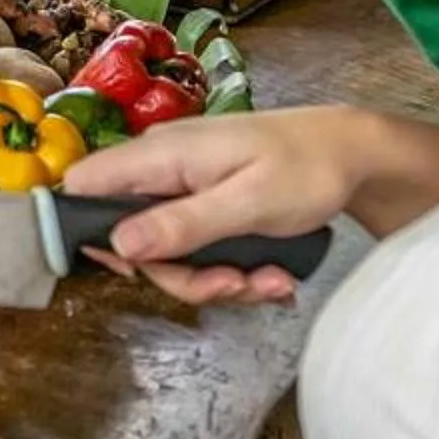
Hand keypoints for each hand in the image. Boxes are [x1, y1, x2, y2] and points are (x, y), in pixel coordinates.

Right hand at [65, 108, 374, 306]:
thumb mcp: (247, 202)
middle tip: (232, 283)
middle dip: (180, 275)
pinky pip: (198, 249)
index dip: (88, 230)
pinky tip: (273, 274)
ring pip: (169, 252)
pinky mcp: (206, 204)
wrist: (353, 154)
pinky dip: (232, 270)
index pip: (84, 184)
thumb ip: (183, 223)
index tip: (134, 269)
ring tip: (269, 281)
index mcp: (161, 156)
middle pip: (130, 237)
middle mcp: (162, 169)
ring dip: (216, 280)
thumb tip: (117, 245)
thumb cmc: (306, 168)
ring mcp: (184, 187)